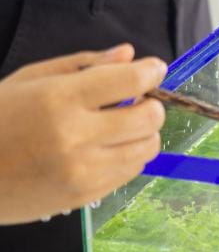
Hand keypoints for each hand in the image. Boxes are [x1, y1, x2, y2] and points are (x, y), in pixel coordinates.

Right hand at [0, 45, 167, 224]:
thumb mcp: (31, 79)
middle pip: (149, 118)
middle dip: (151, 105)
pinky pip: (130, 173)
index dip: (151, 72)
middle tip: (137, 101)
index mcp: (60, 99)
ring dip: (143, 133)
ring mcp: (82, 171)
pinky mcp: (83, 196)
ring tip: (121, 126)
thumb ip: (85, 64)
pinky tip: (106, 148)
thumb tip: (129, 55)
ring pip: (147, 148)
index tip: (153, 69)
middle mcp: (75, 136)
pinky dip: (129, 157)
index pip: (130, 81)